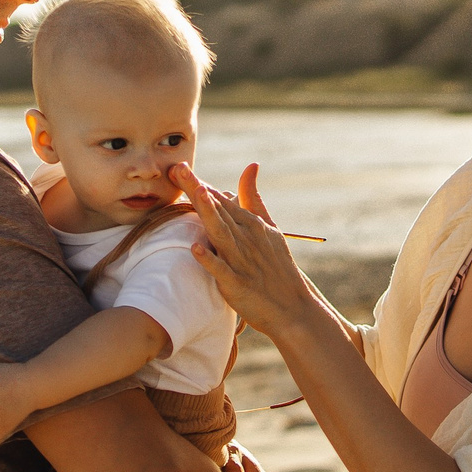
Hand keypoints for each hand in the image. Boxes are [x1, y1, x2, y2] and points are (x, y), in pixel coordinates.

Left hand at [173, 162, 320, 337]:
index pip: (221, 199)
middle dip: (197, 190)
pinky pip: (221, 270)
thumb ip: (253, 197)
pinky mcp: (238, 284)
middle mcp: (246, 237)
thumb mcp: (268, 226)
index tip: (179, 167)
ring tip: (195, 194)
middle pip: (218, 210)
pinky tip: (194, 249)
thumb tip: (251, 165)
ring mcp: (241, 261)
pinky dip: (210, 260)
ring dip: (208, 214)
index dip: (199, 183)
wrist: (293, 306)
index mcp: (250, 223)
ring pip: (221, 233)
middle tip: (178, 169)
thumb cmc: (276, 265)